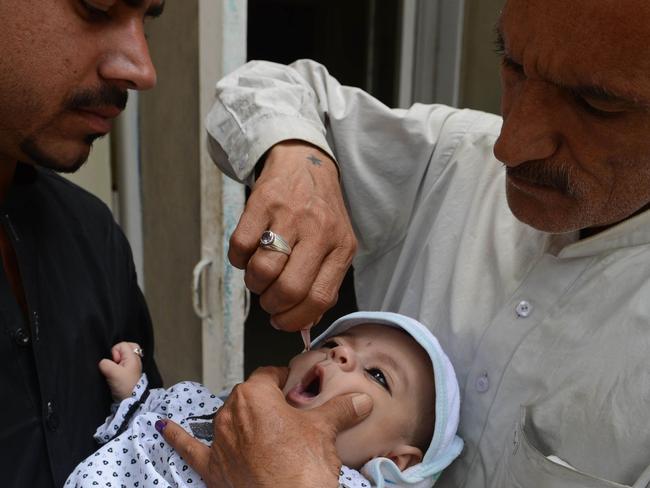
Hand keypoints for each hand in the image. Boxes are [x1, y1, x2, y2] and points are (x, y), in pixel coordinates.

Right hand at [98, 342, 142, 400]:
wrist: (131, 400)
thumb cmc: (124, 385)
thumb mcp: (113, 373)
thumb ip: (105, 363)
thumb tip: (103, 362)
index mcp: (133, 357)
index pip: (122, 344)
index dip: (115, 352)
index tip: (115, 363)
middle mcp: (134, 359)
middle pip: (127, 347)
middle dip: (118, 353)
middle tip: (115, 363)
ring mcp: (132, 365)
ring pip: (124, 355)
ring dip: (117, 360)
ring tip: (115, 369)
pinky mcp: (129, 372)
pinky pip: (123, 362)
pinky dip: (118, 365)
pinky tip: (115, 372)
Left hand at [159, 366, 372, 487]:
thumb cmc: (304, 467)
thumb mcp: (325, 430)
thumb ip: (341, 409)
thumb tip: (361, 401)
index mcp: (256, 395)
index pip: (268, 375)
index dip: (283, 380)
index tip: (293, 386)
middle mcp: (232, 413)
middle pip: (249, 397)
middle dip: (266, 402)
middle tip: (288, 412)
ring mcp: (220, 442)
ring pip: (227, 419)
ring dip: (240, 420)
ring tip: (261, 428)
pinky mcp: (213, 468)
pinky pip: (190, 448)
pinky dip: (177, 438)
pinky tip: (165, 428)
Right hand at [229, 140, 356, 330]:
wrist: (304, 162)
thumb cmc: (319, 213)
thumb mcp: (335, 245)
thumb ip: (323, 283)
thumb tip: (302, 324)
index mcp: (341, 247)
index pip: (319, 298)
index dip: (295, 319)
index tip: (282, 321)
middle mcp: (319, 230)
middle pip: (289, 289)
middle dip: (272, 304)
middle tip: (269, 300)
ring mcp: (290, 215)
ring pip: (262, 270)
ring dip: (254, 283)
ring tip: (260, 274)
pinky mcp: (262, 202)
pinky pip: (239, 247)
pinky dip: (239, 259)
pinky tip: (250, 252)